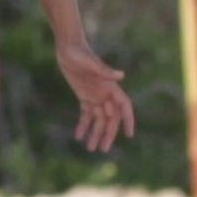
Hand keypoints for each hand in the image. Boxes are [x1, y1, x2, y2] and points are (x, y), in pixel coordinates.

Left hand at [57, 37, 134, 151]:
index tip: (128, 135)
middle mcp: (105, 93)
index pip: (124, 106)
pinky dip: (83, 125)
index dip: (128, 120)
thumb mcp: (90, 63)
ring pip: (98, 119)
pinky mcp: (84, 95)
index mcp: (110, 86)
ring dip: (95, 133)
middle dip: (107, 134)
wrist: (68, 47)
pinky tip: (78, 136)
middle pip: (110, 118)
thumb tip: (121, 76)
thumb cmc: (80, 53)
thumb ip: (105, 71)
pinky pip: (86, 114)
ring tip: (90, 148)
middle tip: (102, 149)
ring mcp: (95, 95)